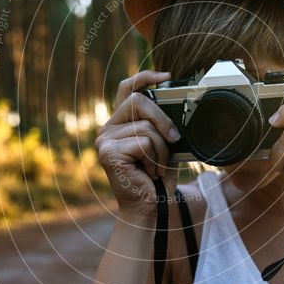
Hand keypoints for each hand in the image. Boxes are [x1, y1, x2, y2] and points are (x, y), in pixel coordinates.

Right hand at [94, 70, 181, 223]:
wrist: (149, 207)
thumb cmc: (157, 178)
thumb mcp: (163, 145)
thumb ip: (162, 125)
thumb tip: (179, 105)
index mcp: (120, 123)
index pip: (127, 89)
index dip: (145, 77)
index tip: (166, 76)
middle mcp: (107, 129)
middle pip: (139, 102)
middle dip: (163, 119)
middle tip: (175, 139)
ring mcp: (105, 140)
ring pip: (146, 126)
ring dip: (161, 149)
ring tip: (156, 167)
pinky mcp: (108, 152)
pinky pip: (144, 142)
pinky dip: (155, 158)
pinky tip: (149, 173)